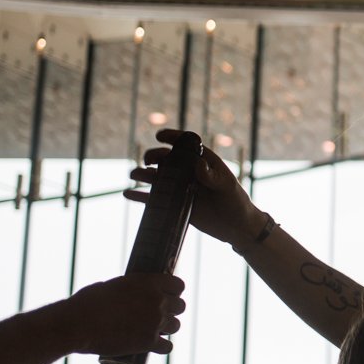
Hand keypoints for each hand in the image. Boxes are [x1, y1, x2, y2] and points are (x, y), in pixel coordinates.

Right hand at [63, 273, 186, 355]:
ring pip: (176, 326)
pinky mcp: (149, 342)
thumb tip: (129, 293)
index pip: (178, 285)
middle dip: (173, 310)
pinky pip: (168, 347)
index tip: (170, 295)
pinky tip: (159, 346)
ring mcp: (155, 322)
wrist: (77, 325)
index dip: (175, 291)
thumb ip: (127, 290)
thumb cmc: (87, 302)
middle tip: (162, 314)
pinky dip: (163, 347)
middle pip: (180, 306)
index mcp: (148, 283)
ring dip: (169, 328)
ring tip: (158, 329)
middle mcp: (157, 301)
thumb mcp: (111, 286)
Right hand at [126, 129, 264, 246]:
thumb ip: (213, 176)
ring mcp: (180, 189)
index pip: (185, 145)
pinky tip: (127, 193)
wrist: (237, 227)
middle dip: (155, 156)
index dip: (172, 138)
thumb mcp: (227, 187)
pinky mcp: (174, 206)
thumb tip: (198, 164)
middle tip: (149, 161)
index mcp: (203, 162)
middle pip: (166, 160)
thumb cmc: (236, 202)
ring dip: (143, 174)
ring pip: (157, 178)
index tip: (160, 136)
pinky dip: (139, 196)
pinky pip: (153, 200)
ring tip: (134, 174)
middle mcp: (188, 173)